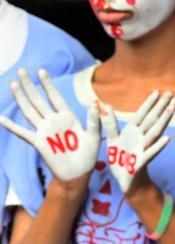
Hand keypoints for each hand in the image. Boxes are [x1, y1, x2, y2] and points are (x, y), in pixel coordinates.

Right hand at [0, 68, 100, 184]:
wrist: (78, 173)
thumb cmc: (88, 155)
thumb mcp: (94, 136)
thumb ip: (94, 120)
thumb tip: (95, 103)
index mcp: (67, 117)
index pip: (55, 97)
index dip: (48, 84)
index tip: (41, 71)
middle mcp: (53, 121)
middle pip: (39, 100)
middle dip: (30, 85)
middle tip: (21, 70)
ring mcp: (44, 131)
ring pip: (29, 111)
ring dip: (21, 98)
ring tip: (13, 84)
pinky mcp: (38, 142)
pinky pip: (23, 133)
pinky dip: (12, 126)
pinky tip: (1, 118)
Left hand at [101, 90, 174, 194]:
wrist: (126, 179)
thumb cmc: (120, 159)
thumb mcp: (112, 139)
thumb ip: (110, 123)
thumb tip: (105, 106)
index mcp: (132, 131)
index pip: (142, 114)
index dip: (148, 103)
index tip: (156, 91)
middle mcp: (140, 137)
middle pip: (152, 119)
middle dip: (161, 106)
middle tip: (171, 93)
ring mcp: (143, 148)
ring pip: (154, 132)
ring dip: (163, 120)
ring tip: (172, 109)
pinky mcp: (142, 161)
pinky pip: (151, 152)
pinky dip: (159, 145)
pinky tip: (167, 138)